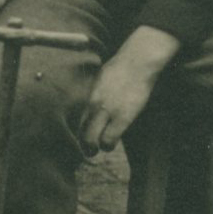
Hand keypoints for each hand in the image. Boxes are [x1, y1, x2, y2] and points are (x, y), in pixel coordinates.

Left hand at [76, 29, 176, 154]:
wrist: (137, 63)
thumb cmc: (120, 70)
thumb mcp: (100, 81)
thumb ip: (93, 96)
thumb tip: (89, 108)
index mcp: (87, 97)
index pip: (75, 121)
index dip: (78, 133)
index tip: (82, 139)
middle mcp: (93, 106)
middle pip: (81, 133)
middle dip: (85, 146)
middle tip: (90, 151)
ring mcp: (107, 112)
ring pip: (93, 140)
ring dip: (98, 146)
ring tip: (104, 145)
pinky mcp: (123, 117)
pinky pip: (110, 139)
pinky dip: (109, 144)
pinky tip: (113, 141)